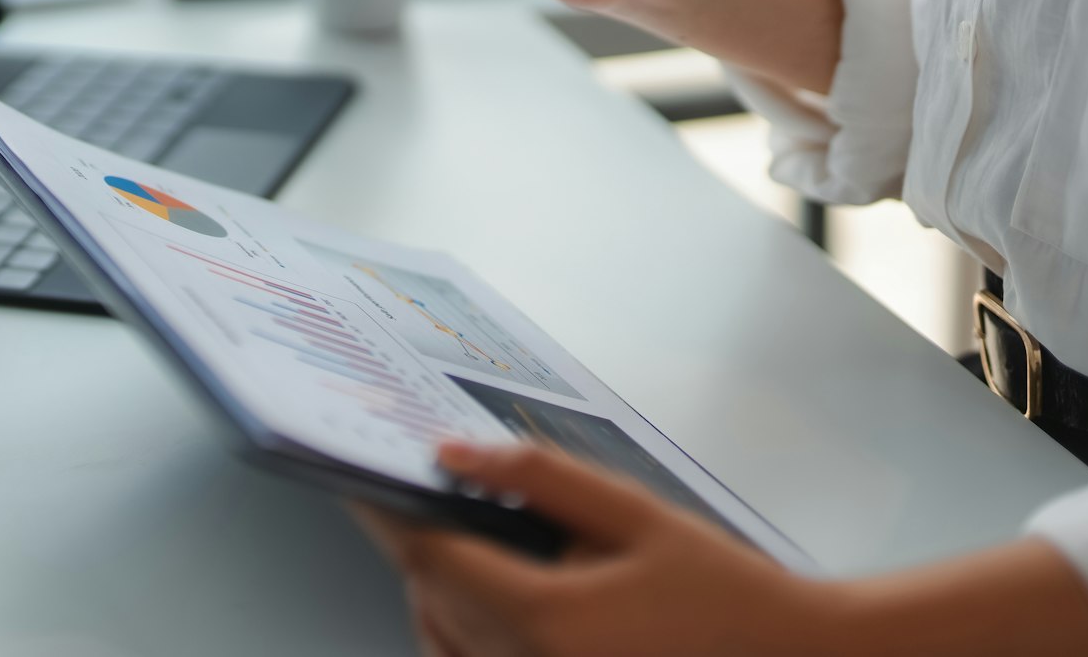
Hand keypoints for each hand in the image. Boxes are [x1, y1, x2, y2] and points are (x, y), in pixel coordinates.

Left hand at [353, 442, 1087, 656]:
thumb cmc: (728, 593)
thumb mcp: (636, 514)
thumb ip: (540, 478)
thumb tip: (453, 451)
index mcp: (548, 621)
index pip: (432, 558)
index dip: (388, 512)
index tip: (359, 475)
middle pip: (430, 603)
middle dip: (417, 547)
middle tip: (415, 492)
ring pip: (443, 646)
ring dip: (438, 594)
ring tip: (460, 539)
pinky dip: (465, 635)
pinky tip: (496, 595)